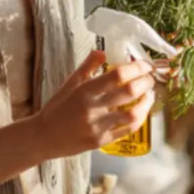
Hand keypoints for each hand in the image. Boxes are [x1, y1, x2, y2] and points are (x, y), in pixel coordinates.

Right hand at [35, 51, 156, 158]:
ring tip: (149, 95)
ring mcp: (97, 127)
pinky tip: (141, 112)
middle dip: (146, 82)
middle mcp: (92, 108)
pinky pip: (126, 130)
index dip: (136, 68)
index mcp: (84, 90)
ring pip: (132, 114)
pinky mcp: (101, 142)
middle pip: (130, 92)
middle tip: (150, 78)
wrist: (43, 137)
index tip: (145, 65)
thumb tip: (103, 51)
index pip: (117, 75)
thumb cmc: (57, 108)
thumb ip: (87, 66)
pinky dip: (138, 119)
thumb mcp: (70, 83)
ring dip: (146, 102)